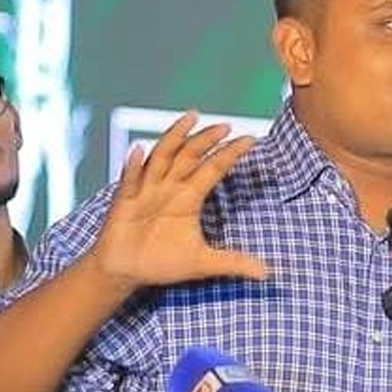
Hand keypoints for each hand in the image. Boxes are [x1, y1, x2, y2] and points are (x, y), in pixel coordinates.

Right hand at [90, 111, 266, 292]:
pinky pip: (130, 180)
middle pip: (190, 156)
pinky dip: (134, 166)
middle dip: (206, 140)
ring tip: (190, 118)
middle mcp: (169, 188)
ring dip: (175, 137)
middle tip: (225, 126)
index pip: (213, 168)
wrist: (125, 272)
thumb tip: (267, 273)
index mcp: (188, 197)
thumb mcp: (202, 263)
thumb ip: (233, 263)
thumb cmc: (161, 262)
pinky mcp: (124, 201)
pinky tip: (139, 150)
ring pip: (162, 157)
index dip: (229, 154)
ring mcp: (146, 191)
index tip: (250, 139)